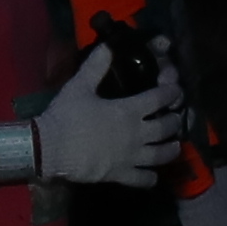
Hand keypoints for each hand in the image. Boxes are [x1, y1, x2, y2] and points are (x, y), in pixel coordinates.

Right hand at [29, 38, 188, 191]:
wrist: (50, 149)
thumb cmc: (67, 116)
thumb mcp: (79, 86)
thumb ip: (96, 66)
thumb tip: (108, 46)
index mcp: (129, 110)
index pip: (159, 99)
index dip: (172, 92)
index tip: (176, 90)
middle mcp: (137, 134)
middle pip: (167, 127)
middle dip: (175, 121)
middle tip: (174, 118)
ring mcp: (131, 157)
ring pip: (162, 155)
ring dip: (171, 149)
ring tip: (173, 145)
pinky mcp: (121, 174)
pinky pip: (143, 179)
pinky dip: (150, 178)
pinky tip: (152, 175)